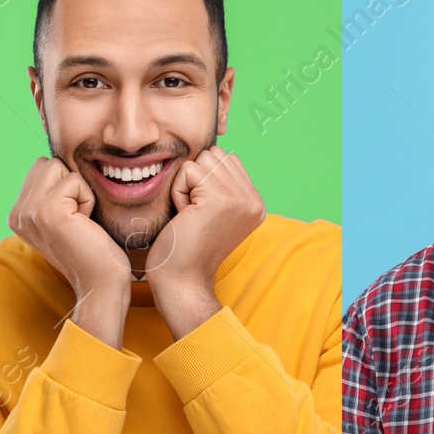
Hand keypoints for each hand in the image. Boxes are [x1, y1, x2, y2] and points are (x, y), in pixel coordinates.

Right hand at [8, 157, 132, 347]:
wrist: (100, 282)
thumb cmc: (91, 249)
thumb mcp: (63, 217)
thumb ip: (51, 192)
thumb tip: (56, 160)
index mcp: (17, 215)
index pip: (39, 168)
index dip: (64, 185)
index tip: (71, 217)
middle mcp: (17, 214)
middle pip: (46, 163)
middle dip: (69, 183)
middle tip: (77, 218)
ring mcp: (29, 214)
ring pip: (57, 166)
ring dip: (78, 190)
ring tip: (80, 220)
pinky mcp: (47, 212)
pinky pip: (74, 180)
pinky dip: (88, 198)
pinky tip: (85, 223)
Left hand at [145, 146, 264, 339]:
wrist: (182, 280)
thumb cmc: (186, 248)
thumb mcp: (212, 213)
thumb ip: (220, 185)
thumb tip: (208, 153)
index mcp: (255, 203)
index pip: (227, 159)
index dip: (203, 180)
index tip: (201, 213)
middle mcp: (253, 200)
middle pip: (215, 155)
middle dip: (194, 180)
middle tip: (193, 215)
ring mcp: (239, 198)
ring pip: (202, 160)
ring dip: (185, 186)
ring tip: (189, 215)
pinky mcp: (219, 199)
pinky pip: (188, 170)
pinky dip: (178, 191)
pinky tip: (183, 216)